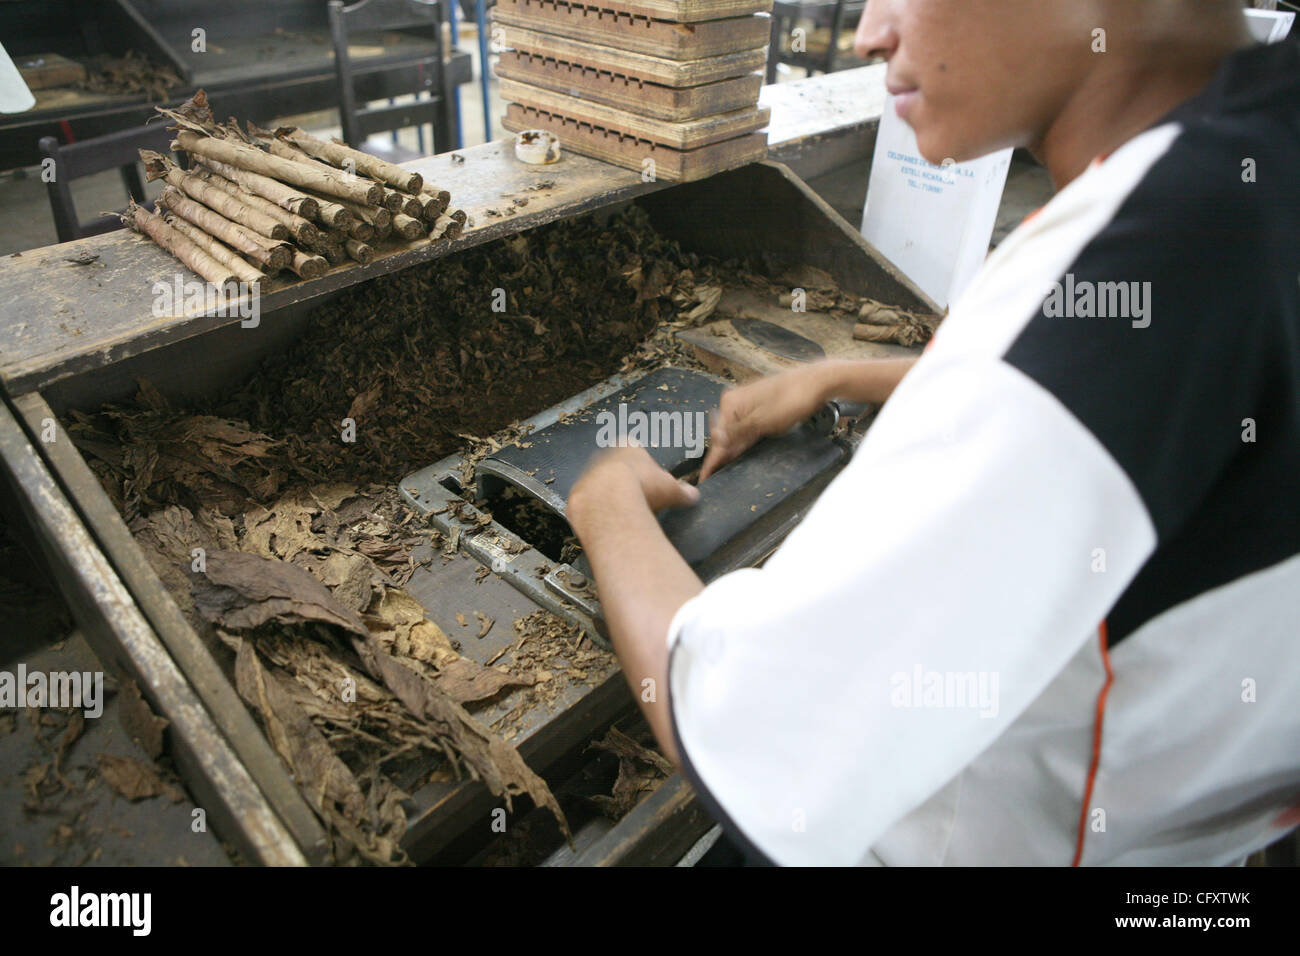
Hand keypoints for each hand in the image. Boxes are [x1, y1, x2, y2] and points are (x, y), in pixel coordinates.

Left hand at [569, 445, 700, 526]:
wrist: (610, 502)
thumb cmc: (643, 489)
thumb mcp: (671, 490)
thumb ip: (682, 491)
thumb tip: (694, 495)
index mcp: (628, 446)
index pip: (635, 450)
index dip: (643, 467)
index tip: (648, 481)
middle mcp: (604, 455)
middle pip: (615, 467)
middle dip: (624, 481)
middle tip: (636, 499)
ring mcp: (587, 474)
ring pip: (599, 484)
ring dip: (608, 497)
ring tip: (622, 515)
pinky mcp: (576, 495)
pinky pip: (588, 504)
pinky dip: (596, 512)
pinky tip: (607, 523)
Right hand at [700, 364, 833, 479]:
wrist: (815, 382)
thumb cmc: (792, 398)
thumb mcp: (762, 421)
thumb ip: (738, 432)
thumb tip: (717, 440)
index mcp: (731, 403)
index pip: (718, 437)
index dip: (712, 459)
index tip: (704, 476)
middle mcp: (736, 401)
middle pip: (724, 434)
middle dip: (719, 454)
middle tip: (710, 475)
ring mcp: (748, 403)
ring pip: (735, 431)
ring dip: (729, 448)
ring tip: (719, 467)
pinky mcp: (760, 407)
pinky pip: (746, 427)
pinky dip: (742, 440)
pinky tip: (736, 450)